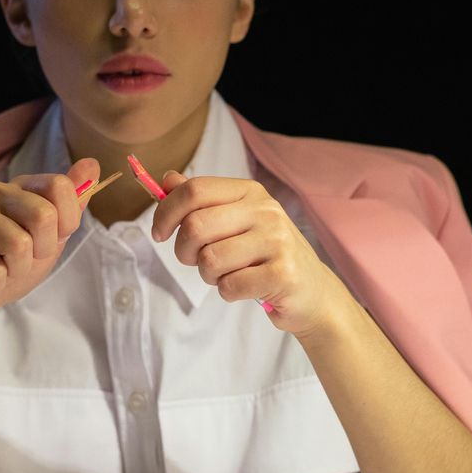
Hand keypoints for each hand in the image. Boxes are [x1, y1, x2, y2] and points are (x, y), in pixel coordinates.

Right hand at [0, 157, 100, 335]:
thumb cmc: (9, 264)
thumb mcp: (51, 238)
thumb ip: (72, 204)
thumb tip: (93, 164)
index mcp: (21, 187)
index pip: (60, 186)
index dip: (64, 225)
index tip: (47, 241)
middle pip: (43, 216)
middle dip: (40, 252)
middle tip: (21, 260)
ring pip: (18, 245)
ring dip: (15, 270)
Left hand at [150, 170, 356, 339]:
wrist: (313, 293)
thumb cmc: (266, 257)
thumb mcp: (236, 222)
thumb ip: (202, 201)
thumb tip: (167, 178)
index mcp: (250, 192)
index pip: (194, 190)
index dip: (166, 212)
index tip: (158, 233)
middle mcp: (266, 211)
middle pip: (195, 225)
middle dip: (183, 251)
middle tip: (194, 261)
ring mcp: (277, 241)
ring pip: (209, 260)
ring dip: (208, 275)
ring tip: (228, 275)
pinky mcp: (283, 274)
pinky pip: (229, 286)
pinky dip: (228, 293)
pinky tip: (246, 288)